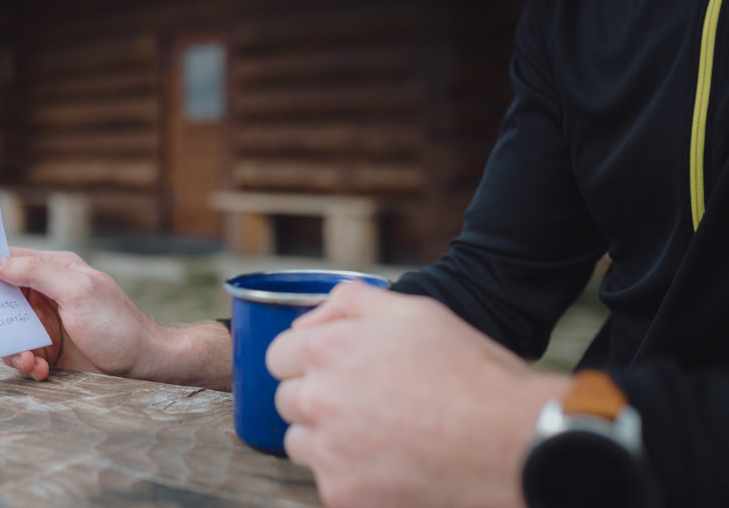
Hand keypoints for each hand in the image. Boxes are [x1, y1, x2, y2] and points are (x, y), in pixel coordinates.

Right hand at [0, 247, 231, 388]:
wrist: (144, 365)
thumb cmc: (117, 324)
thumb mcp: (77, 291)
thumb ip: (35, 272)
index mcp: (55, 269)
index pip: (9, 259)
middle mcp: (47, 293)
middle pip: (1, 300)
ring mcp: (47, 322)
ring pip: (8, 332)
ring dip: (14, 350)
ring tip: (31, 362)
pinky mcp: (48, 349)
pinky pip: (22, 355)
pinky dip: (27, 365)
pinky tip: (42, 371)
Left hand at [266, 283, 567, 507]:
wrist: (511, 442)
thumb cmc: (469, 374)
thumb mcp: (415, 311)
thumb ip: (350, 302)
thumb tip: (307, 318)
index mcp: (328, 350)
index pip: (278, 355)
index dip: (307, 359)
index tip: (334, 369)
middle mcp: (319, 399)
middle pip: (287, 399)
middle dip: (316, 398)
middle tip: (364, 402)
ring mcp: (328, 451)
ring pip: (301, 443)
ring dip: (326, 438)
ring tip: (378, 433)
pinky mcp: (342, 493)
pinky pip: (326, 481)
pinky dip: (350, 475)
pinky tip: (389, 463)